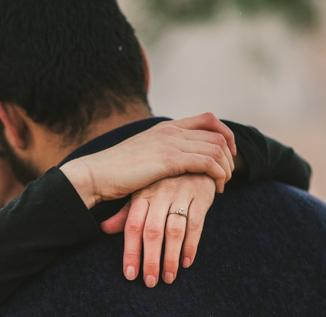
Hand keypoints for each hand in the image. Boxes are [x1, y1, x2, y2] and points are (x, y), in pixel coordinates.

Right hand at [60, 113, 234, 208]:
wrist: (96, 174)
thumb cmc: (114, 172)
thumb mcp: (142, 157)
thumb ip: (160, 155)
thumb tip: (171, 166)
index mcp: (165, 127)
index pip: (208, 119)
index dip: (225, 134)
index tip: (227, 154)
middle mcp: (171, 130)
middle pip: (217, 133)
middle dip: (229, 154)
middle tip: (228, 174)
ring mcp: (171, 142)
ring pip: (216, 148)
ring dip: (226, 167)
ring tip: (223, 184)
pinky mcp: (170, 159)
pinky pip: (207, 162)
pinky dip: (218, 175)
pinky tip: (216, 188)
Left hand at [101, 174, 215, 286]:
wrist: (195, 159)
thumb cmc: (164, 182)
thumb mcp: (143, 193)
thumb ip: (126, 213)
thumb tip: (104, 229)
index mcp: (142, 195)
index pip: (133, 226)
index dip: (131, 252)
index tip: (130, 275)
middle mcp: (160, 194)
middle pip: (152, 231)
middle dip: (150, 259)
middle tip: (150, 282)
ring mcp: (181, 194)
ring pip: (174, 230)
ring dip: (170, 257)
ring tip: (168, 278)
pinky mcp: (201, 196)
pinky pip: (196, 224)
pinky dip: (191, 245)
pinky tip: (186, 263)